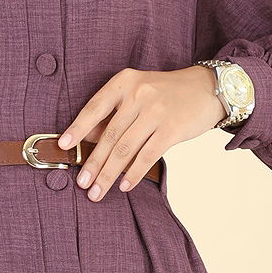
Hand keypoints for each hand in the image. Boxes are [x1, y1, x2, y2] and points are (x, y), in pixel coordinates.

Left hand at [57, 65, 225, 200]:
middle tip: (82, 182)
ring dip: (109, 174)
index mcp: (124, 82)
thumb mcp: (138, 91)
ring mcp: (156, 111)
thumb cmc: (167, 93)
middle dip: (93, 162)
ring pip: (125, 149)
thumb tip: (87, 140)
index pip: (94, 108)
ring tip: (97, 191)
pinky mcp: (172, 129)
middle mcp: (138, 94)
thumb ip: (116, 111)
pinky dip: (134, 173)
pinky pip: (147, 155)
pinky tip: (124, 186)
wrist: (207, 88)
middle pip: (109, 135)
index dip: (77, 128)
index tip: (63, 146)